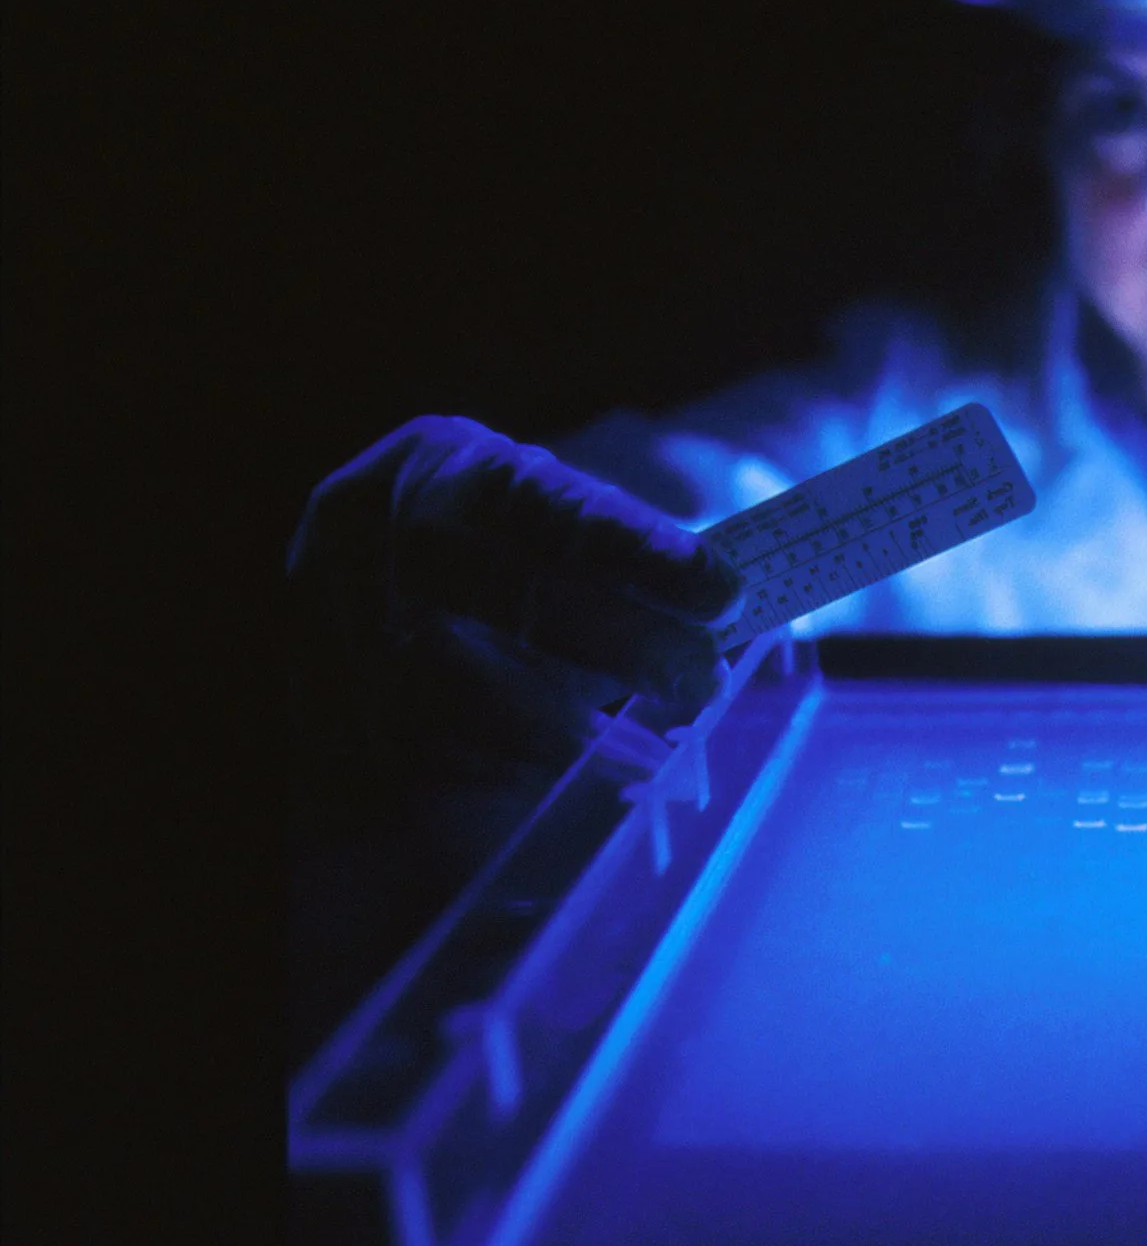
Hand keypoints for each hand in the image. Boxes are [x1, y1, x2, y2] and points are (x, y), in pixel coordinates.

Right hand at [287, 416, 744, 834]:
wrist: (372, 581)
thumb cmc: (503, 559)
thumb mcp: (558, 537)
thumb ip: (636, 573)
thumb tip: (737, 624)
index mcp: (446, 464)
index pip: (554, 508)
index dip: (643, 552)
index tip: (727, 591)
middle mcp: (371, 527)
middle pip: (503, 592)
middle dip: (617, 643)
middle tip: (698, 679)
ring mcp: (324, 612)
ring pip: (445, 688)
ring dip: (557, 731)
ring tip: (641, 752)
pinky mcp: (310, 696)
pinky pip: (404, 753)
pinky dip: (492, 773)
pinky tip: (558, 781)